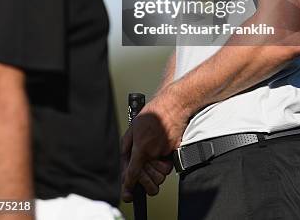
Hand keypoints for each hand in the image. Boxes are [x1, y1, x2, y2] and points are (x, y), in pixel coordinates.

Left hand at [121, 87, 187, 201]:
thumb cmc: (153, 113)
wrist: (173, 105)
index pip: (133, 173)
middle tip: (142, 174)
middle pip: (151, 182)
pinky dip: (163, 164)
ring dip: (155, 173)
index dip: (129, 186)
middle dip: (146, 182)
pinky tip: (160, 152)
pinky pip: (168, 166)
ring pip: (161, 176)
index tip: (128, 194)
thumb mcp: (133, 127)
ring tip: (152, 161)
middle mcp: (154, 152)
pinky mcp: (175, 152)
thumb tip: (125, 160)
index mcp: (142, 147)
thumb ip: (127, 145)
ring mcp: (166, 153)